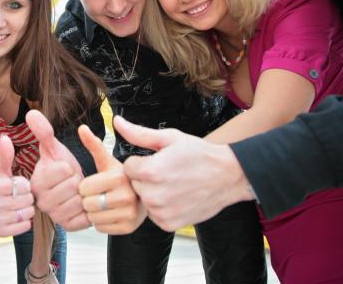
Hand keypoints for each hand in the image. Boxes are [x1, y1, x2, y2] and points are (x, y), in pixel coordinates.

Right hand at [0, 135, 34, 236]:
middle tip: (14, 196)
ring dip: (25, 209)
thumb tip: (6, 137)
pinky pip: (24, 226)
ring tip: (14, 206)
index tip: (11, 184)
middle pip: (24, 198)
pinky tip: (14, 217)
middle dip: (24, 196)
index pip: (18, 184)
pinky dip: (24, 222)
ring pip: (26, 213)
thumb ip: (3, 155)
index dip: (20, 183)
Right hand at [27, 109, 88, 230]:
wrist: (72, 190)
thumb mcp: (54, 149)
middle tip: (72, 181)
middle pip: (74, 185)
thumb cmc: (61, 168)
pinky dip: (89, 208)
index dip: (69, 166)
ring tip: (77, 192)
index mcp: (36, 181)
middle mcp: (41, 201)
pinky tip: (83, 203)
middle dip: (78, 180)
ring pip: (81, 200)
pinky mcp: (68, 226)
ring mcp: (54, 215)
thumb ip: (43, 132)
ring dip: (85, 194)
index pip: (64, 169)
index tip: (64, 169)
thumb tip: (31, 112)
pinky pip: (86, 215)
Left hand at [78, 124, 146, 234]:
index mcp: (120, 176)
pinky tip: (111, 213)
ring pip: (92, 218)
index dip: (87, 185)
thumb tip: (81, 128)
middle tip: (101, 194)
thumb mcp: (110, 160)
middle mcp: (127, 196)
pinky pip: (100, 228)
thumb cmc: (124, 178)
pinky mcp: (129, 228)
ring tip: (106, 203)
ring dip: (95, 212)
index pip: (83, 188)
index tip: (99, 182)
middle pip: (87, 203)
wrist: (146, 196)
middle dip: (89, 199)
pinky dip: (102, 222)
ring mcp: (130, 214)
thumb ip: (94, 145)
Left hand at [114, 117, 252, 231]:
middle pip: (134, 183)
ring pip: (143, 199)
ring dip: (152, 192)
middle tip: (167, 172)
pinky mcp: (168, 224)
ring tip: (173, 184)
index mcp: (150, 171)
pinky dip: (161, 207)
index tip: (157, 161)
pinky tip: (177, 197)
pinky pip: (154, 214)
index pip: (128, 167)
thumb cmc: (199, 154)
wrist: (228, 176)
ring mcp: (161, 212)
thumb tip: (116, 122)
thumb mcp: (169, 138)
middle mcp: (153, 195)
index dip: (141, 162)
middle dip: (145, 177)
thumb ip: (138, 133)